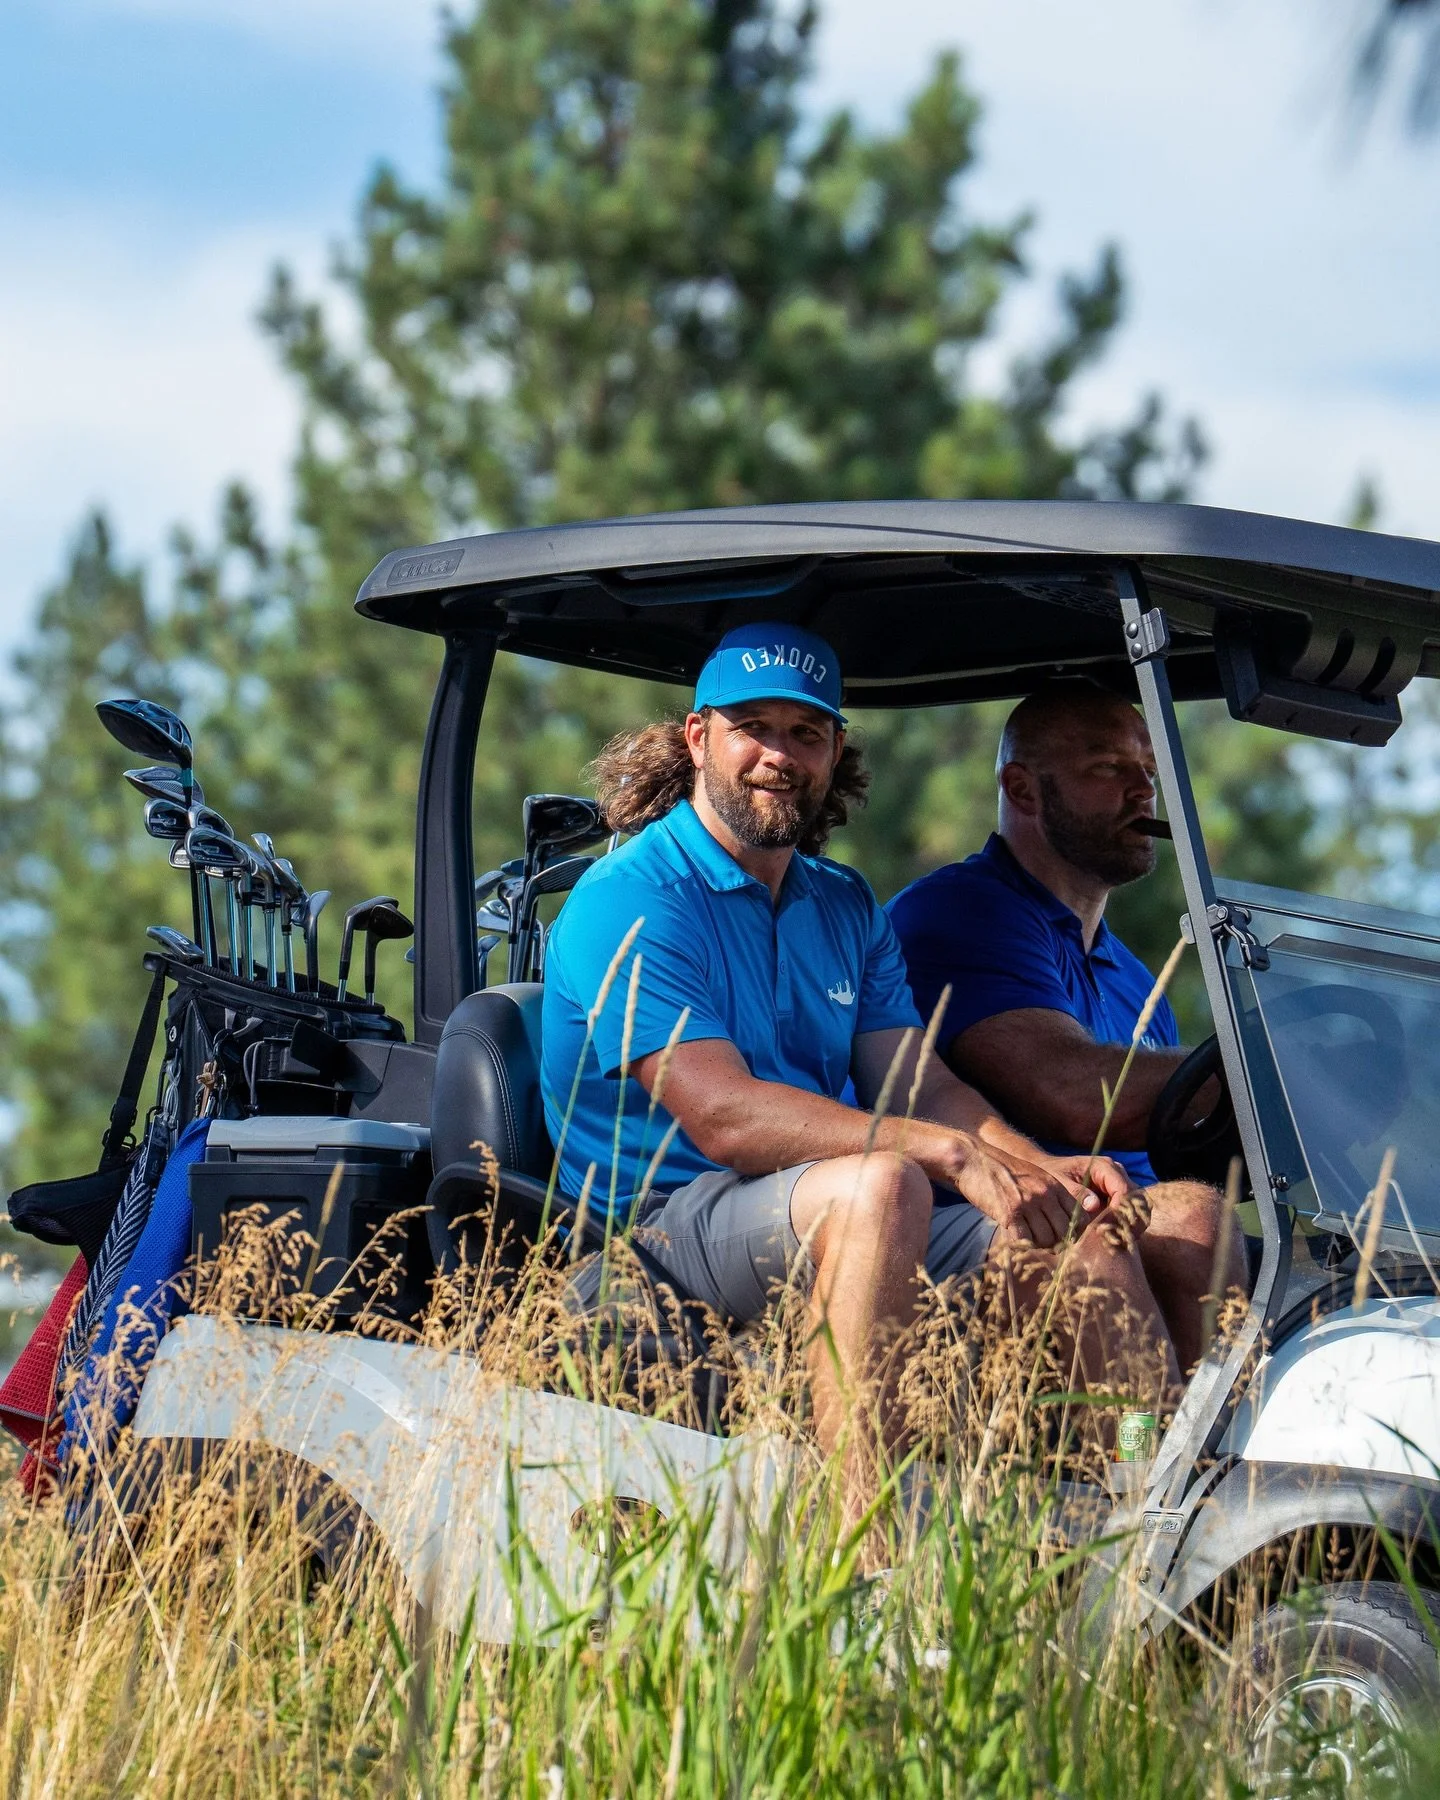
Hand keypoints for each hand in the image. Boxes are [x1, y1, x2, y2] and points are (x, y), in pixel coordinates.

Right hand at [945, 1143, 1084, 1249]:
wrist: (973, 1159)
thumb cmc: (1003, 1171)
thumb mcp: (1035, 1176)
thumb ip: (1051, 1197)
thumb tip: (1065, 1228)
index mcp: (1055, 1185)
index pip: (1080, 1218)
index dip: (1074, 1233)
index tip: (1062, 1238)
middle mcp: (1045, 1194)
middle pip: (1064, 1233)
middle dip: (1056, 1244)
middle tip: (1042, 1244)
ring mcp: (1027, 1203)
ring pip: (1046, 1240)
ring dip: (1037, 1246)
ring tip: (1027, 1239)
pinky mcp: (1008, 1213)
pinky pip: (1024, 1240)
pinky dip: (1021, 1245)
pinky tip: (1014, 1237)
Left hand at [1041, 1153, 1151, 1249]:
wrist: (1049, 1172)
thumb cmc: (1052, 1174)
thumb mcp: (1058, 1180)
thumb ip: (1075, 1192)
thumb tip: (1094, 1205)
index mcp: (1104, 1166)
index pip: (1123, 1190)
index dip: (1117, 1212)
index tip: (1101, 1229)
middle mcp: (1118, 1175)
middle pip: (1138, 1200)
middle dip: (1128, 1222)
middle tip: (1112, 1239)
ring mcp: (1122, 1187)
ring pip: (1141, 1210)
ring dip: (1131, 1228)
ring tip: (1113, 1241)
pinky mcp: (1120, 1200)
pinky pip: (1133, 1216)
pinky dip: (1127, 1229)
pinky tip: (1113, 1240)